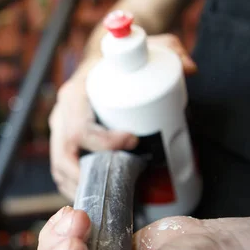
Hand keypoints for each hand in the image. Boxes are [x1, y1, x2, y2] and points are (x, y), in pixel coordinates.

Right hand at [49, 34, 197, 199]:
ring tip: (103, 201)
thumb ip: (170, 49)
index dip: (103, 141)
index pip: (80, 126)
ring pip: (59, 165)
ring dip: (77, 187)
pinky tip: (91, 198)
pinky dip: (73, 186)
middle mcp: (62, 113)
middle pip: (63, 154)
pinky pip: (62, 169)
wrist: (101, 61)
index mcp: (75, 94)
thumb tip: (190, 69)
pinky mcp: (63, 141)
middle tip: (115, 186)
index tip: (133, 142)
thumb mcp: (146, 48)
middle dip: (85, 177)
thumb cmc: (121, 59)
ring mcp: (60, 129)